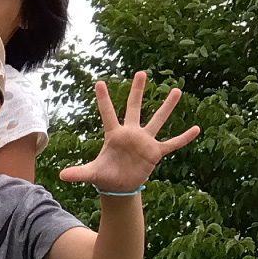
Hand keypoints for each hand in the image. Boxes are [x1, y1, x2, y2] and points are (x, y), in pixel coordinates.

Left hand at [57, 72, 199, 192]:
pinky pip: (172, 143)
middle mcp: (130, 134)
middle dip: (137, 91)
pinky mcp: (155, 152)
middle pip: (134, 108)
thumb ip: (78, 173)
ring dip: (166, 107)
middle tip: (141, 72)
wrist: (119, 186)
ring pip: (157, 120)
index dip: (104, 99)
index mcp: (114, 135)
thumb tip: (61, 175)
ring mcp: (144, 142)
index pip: (108, 113)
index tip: (99, 82)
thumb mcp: (91, 174)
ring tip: (176, 91)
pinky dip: (183, 138)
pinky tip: (196, 129)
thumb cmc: (105, 176)